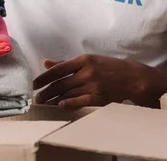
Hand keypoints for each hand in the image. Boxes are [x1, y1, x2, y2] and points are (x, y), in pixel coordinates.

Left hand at [33, 54, 152, 108]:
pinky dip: (69, 104)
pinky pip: (81, 101)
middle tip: (36, 98)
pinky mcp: (100, 97)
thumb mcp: (88, 60)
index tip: (33, 84)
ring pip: (68, 94)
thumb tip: (46, 63)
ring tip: (44, 103)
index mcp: (83, 60)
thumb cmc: (108, 67)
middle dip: (45, 92)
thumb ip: (66, 63)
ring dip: (54, 100)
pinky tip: (60, 106)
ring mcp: (94, 85)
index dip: (43, 78)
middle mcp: (87, 72)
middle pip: (60, 84)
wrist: (133, 77)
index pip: (57, 70)